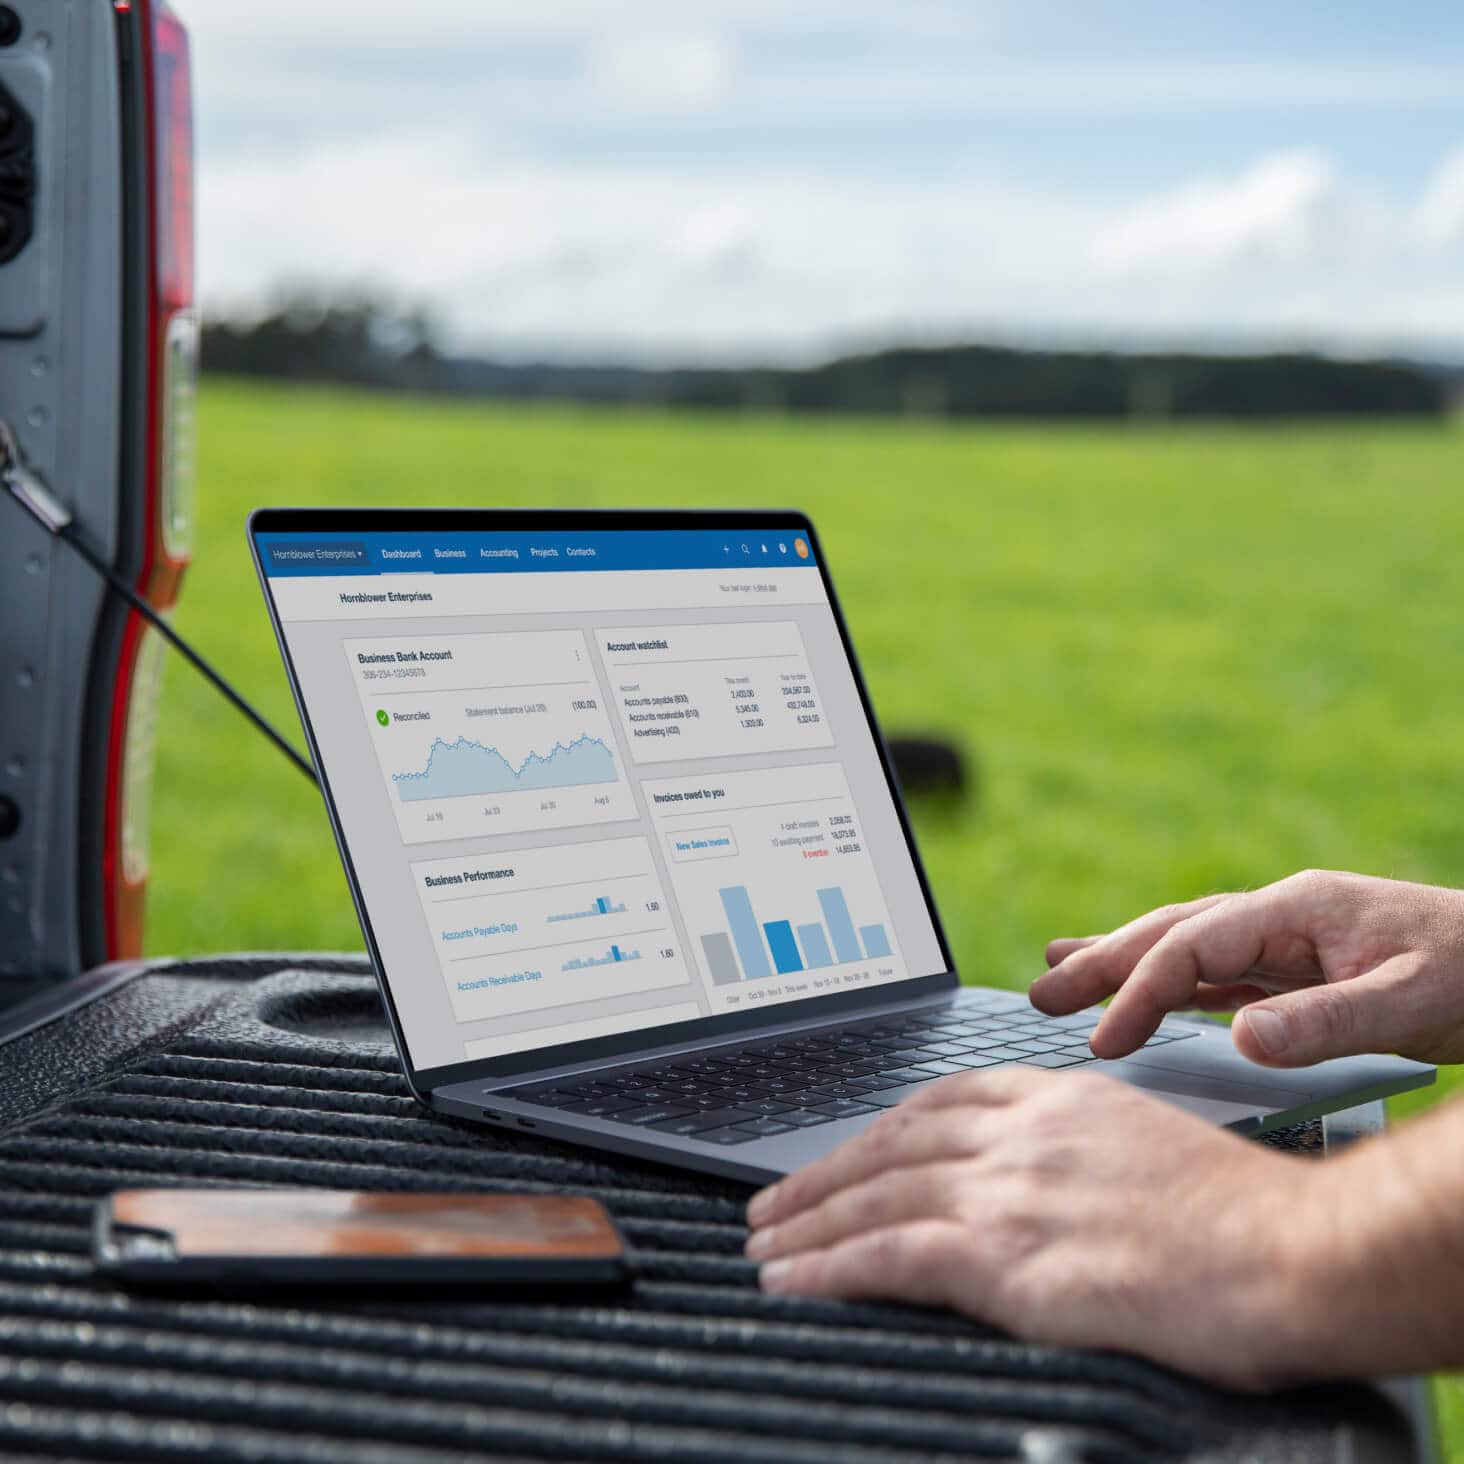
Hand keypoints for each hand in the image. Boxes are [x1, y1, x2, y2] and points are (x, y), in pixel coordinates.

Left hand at [745, 1068, 1330, 1389]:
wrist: (1292, 1251)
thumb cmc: (1243, 1216)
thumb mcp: (1144, 1147)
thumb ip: (1075, 1152)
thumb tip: (1035, 1185)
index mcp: (1058, 1097)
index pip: (938, 1100)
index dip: (876, 1128)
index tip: (842, 1151)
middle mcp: (1022, 1131)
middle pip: (892, 1142)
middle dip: (822, 1173)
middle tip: (773, 1199)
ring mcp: (1010, 1187)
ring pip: (877, 1195)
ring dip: (808, 1222)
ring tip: (764, 1243)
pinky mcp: (1006, 1252)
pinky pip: (890, 1254)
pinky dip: (830, 1267)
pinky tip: (795, 1280)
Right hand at [1030, 870, 1463, 1065]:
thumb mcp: (1412, 1002)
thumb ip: (1328, 1021)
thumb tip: (1241, 1039)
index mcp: (1297, 908)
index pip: (1194, 945)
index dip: (1142, 991)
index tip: (1104, 1043)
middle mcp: (1281, 915)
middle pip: (1172, 932)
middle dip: (1103, 961)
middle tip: (1039, 994)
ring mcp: (1286, 939)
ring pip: (1184, 946)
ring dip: (1121, 960)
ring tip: (1058, 968)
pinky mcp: (1297, 967)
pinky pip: (1215, 972)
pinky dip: (1167, 981)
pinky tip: (1140, 991)